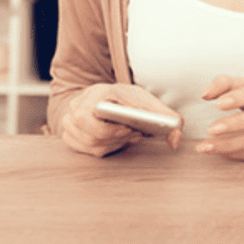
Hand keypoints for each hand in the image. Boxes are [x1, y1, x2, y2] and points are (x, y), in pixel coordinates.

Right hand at [60, 83, 182, 156]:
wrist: (104, 98)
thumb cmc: (127, 101)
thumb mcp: (149, 103)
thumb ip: (168, 118)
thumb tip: (175, 141)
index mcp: (99, 93)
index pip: (97, 113)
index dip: (114, 128)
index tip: (131, 130)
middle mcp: (79, 105)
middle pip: (94, 134)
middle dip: (118, 138)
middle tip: (133, 133)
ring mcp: (70, 120)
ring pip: (91, 144)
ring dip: (113, 143)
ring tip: (126, 134)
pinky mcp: (68, 134)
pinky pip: (87, 150)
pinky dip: (104, 148)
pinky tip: (114, 139)